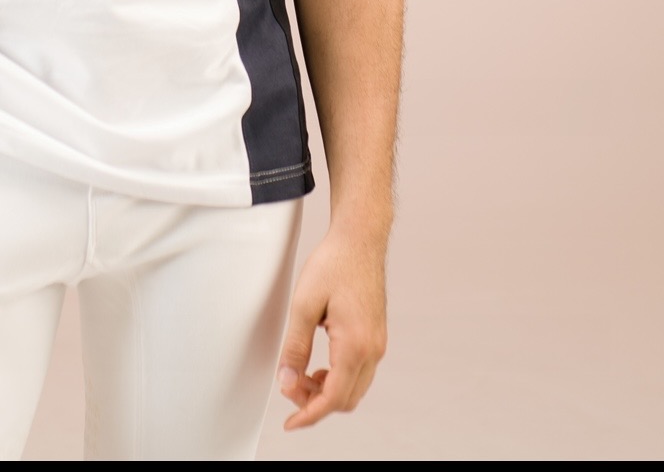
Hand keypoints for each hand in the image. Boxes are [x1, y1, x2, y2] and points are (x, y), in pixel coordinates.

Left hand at [276, 225, 387, 430]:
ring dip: (327, 391)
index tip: (290, 424)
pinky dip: (338, 378)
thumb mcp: (304, 304)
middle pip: (346, 399)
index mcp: (355, 344)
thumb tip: (287, 380)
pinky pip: (359, 373)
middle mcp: (373, 350)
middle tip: (288, 386)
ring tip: (300, 374)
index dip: (309, 414)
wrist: (360, 239)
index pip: (333, 398)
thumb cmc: (333, 264)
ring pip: (354, 389)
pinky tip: (318, 367)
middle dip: (315, 402)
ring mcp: (378, 344)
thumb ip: (295, 347)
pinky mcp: (376, 337)